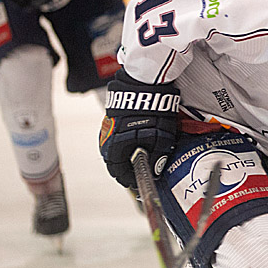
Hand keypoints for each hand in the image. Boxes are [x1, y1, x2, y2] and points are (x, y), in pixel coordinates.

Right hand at [99, 69, 180, 188]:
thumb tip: (155, 172)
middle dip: (129, 167)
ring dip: (128, 153)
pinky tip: (140, 138)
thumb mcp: (160, 140)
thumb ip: (156, 159)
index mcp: (115, 149)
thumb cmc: (152, 113)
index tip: (139, 183)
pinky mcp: (113, 118)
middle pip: (116, 161)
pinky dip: (128, 141)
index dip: (130, 180)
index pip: (119, 173)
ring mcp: (108, 128)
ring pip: (117, 148)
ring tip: (144, 154)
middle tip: (143, 170)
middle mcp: (106, 140)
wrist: (145, 84)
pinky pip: (118, 135)